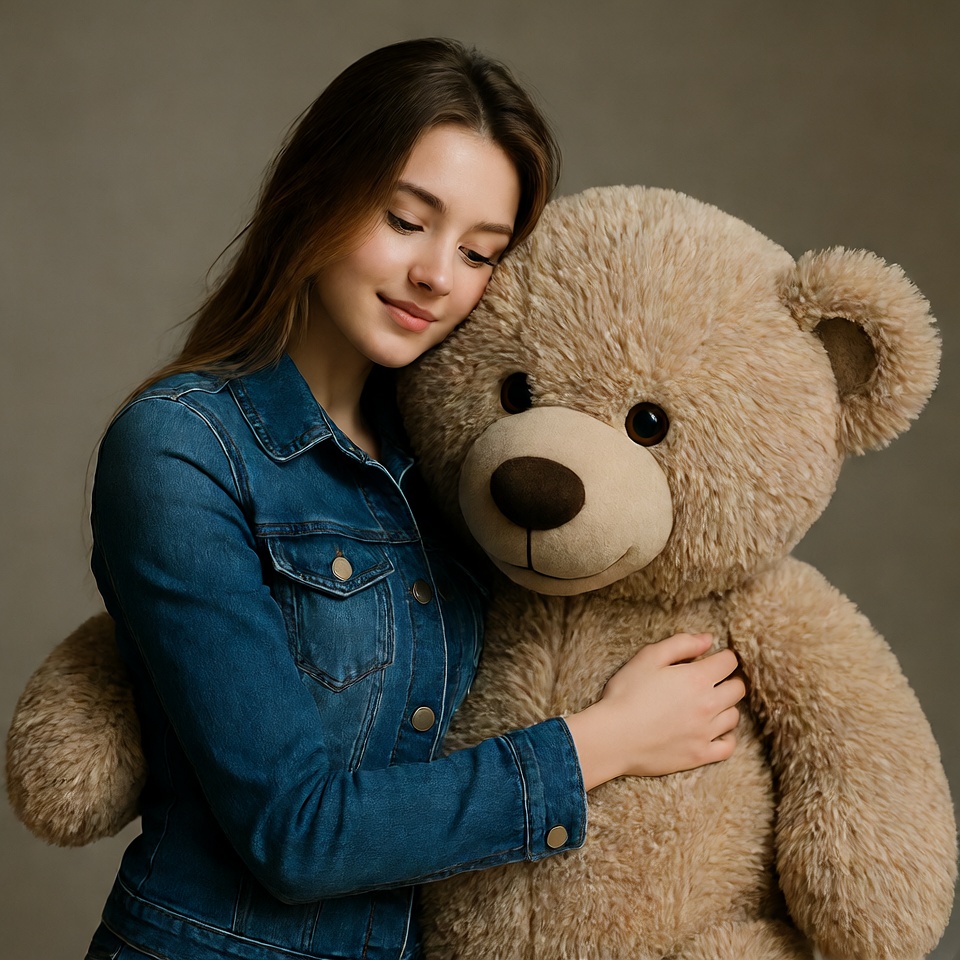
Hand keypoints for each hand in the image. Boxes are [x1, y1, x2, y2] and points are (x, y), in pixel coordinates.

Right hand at [564, 633, 743, 790]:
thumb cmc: (627, 693)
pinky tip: (715, 731)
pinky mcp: (700, 755)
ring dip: (726, 707)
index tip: (713, 659)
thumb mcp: (648, 657)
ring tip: (709, 704)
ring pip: (734, 716)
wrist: (613, 736)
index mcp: (697, 678)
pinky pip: (728, 746)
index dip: (723, 657)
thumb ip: (681, 644)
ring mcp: (706, 732)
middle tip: (712, 680)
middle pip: (737, 689)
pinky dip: (727, 737)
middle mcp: (708, 705)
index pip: (729, 662)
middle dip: (728, 680)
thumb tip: (708, 639)